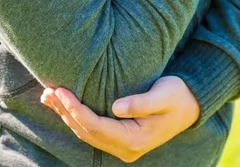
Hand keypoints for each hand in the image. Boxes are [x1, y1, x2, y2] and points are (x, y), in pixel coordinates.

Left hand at [40, 75, 199, 162]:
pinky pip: (93, 131)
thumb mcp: (164, 94)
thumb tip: (116, 107)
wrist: (191, 106)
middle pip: (87, 131)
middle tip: (48, 91)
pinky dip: (76, 118)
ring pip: (86, 133)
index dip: (75, 109)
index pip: (96, 126)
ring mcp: (123, 146)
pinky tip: (64, 105)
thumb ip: (141, 102)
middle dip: (65, 111)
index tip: (61, 91)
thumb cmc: (177, 95)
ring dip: (66, 115)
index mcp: (135, 138)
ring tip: (49, 96)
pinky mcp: (120, 139)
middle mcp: (126, 148)